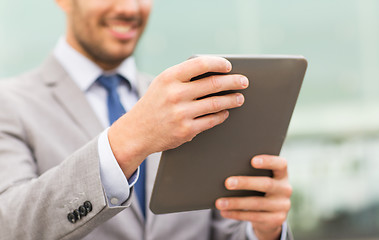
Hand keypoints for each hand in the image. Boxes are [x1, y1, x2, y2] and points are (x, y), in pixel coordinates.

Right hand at [109, 56, 248, 177]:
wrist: (136, 132)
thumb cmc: (154, 104)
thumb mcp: (162, 84)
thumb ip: (184, 76)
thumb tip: (215, 71)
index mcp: (169, 78)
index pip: (201, 64)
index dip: (219, 63)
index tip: (229, 66)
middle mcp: (175, 94)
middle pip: (214, 84)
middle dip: (234, 81)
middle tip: (244, 82)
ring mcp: (181, 113)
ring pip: (216, 103)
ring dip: (232, 100)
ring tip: (239, 98)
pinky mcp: (186, 130)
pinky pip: (212, 120)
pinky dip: (222, 115)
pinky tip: (225, 112)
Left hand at [215, 155, 291, 239]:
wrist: (271, 214)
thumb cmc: (259, 189)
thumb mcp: (260, 180)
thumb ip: (250, 173)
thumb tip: (227, 174)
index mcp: (282, 174)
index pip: (280, 164)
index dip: (268, 161)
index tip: (252, 160)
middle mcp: (285, 189)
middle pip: (266, 184)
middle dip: (245, 183)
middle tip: (227, 183)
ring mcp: (282, 205)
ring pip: (257, 203)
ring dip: (236, 202)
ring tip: (219, 202)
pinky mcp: (276, 219)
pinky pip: (254, 217)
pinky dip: (237, 214)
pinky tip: (224, 212)